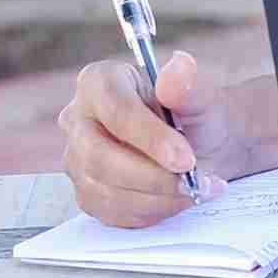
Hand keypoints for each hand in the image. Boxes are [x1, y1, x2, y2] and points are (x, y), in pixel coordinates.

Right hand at [58, 50, 238, 227]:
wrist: (201, 148)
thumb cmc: (195, 116)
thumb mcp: (201, 97)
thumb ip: (189, 85)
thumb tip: (179, 65)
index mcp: (99, 82)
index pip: (115, 111)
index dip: (150, 138)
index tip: (186, 159)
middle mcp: (78, 120)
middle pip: (98, 156)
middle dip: (151, 176)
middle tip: (193, 181)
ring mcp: (76, 159)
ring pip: (103, 190)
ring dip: (156, 198)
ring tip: (195, 190)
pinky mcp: (86, 193)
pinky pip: (111, 212)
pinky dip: (150, 212)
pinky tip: (178, 200)